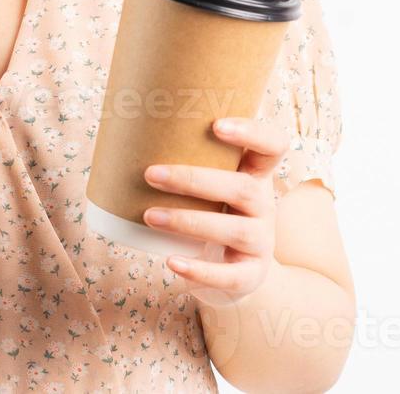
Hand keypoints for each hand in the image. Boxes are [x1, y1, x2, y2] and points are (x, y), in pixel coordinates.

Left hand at [141, 117, 288, 305]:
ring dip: (188, 221)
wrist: (237, 272)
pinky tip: (172, 262)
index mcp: (256, 176)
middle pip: (242, 188)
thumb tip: (128, 137)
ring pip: (234, 229)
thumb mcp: (212, 188)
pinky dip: (199, 270)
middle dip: (194, 180)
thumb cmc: (213, 215)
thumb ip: (189, 163)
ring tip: (150, 216)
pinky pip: (229, 275)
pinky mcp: (250, 275)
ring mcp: (261, 242)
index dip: (252, 132)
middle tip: (150, 174)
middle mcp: (265, 206)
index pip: (272, 146)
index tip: (216, 125)